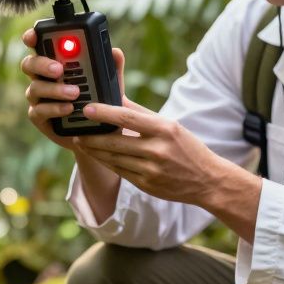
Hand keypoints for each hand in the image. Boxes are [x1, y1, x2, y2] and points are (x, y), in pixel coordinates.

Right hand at [20, 28, 125, 150]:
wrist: (99, 134)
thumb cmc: (101, 103)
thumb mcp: (111, 85)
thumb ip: (112, 68)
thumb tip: (115, 52)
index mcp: (55, 62)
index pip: (39, 45)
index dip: (32, 37)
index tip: (34, 36)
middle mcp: (42, 78)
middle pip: (29, 64)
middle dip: (42, 64)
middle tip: (59, 69)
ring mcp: (38, 98)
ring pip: (34, 88)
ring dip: (54, 89)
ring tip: (75, 93)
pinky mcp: (39, 117)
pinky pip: (39, 110)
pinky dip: (54, 108)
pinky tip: (69, 108)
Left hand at [71, 101, 236, 206]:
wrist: (207, 180)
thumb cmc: (187, 147)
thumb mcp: (170, 126)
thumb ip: (142, 114)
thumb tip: (116, 98)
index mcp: (164, 130)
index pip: (128, 119)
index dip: (104, 114)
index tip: (87, 109)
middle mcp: (157, 150)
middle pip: (115, 142)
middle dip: (91, 137)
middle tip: (75, 130)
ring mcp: (151, 170)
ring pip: (113, 159)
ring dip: (94, 150)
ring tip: (80, 141)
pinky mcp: (146, 184)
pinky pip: (119, 171)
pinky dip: (105, 162)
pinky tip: (96, 155)